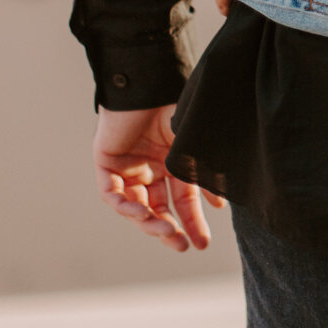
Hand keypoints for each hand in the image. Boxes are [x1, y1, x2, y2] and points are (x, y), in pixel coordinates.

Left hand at [92, 104, 225, 251]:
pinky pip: (112, 194)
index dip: (192, 221)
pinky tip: (141, 213)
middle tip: (183, 245)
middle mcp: (150, 168)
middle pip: (158, 208)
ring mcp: (127, 166)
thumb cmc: (176, 107)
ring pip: (134, 206)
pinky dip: (125, 206)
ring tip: (164, 230)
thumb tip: (220, 204)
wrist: (150, 83)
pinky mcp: (106, 162)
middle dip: (170, 229)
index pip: (183, 199)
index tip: (202, 243)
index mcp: (173, 162)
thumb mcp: (194, 145)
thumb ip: (205, 173)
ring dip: (148, 222)